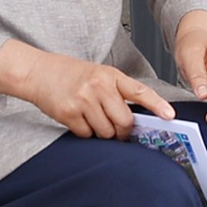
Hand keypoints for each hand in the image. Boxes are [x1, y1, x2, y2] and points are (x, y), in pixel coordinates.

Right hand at [0, 38, 175, 138]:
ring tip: (94, 121)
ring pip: (106, 131)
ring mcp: (83, 100)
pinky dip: (86, 133)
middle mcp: (98, 86)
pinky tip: (79, 120)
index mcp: (109, 75)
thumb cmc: (69, 74)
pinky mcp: (69, 113)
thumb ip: (115, 91)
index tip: (169, 116)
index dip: (157, 105)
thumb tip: (133, 119)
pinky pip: (87, 135)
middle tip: (119, 132)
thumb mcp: (97, 74)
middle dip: (123, 131)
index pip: (139, 91)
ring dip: (104, 134)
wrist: (37, 72)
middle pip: (124, 121)